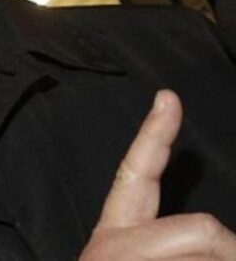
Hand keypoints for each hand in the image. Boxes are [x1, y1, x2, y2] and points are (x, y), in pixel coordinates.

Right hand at [80, 89, 235, 259]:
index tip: (167, 97)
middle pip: (203, 227)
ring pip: (213, 253)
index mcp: (117, 232)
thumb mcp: (148, 257)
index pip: (135, 172)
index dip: (153, 134)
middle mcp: (116, 244)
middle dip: (225, 251)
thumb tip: (215, 233)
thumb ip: (177, 234)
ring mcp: (127, 258)